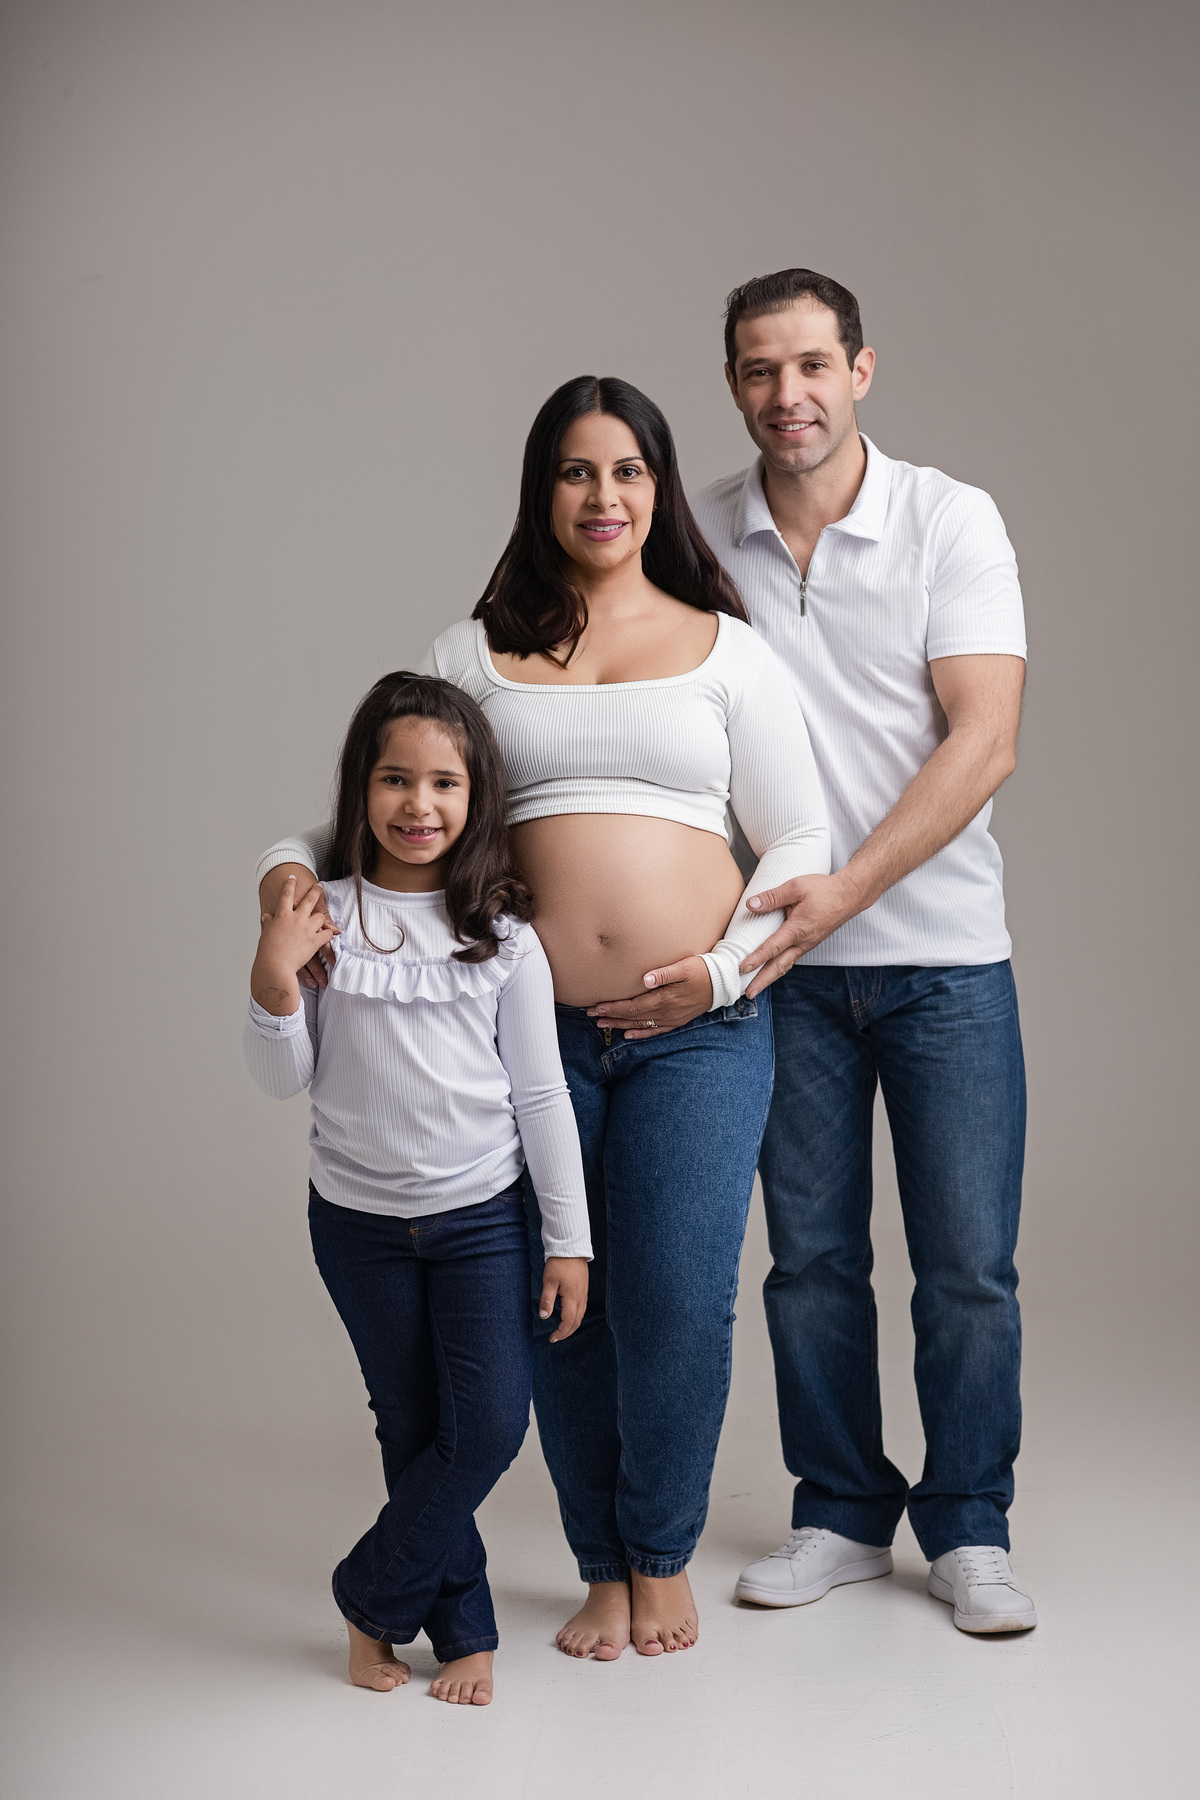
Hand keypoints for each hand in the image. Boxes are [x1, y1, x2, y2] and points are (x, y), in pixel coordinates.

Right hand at [251, 874, 339, 1014]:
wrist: (274, 965)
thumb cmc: (267, 951)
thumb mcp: (265, 933)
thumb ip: (268, 922)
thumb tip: (266, 917)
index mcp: (282, 915)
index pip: (286, 894)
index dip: (290, 884)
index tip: (292, 877)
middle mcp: (296, 918)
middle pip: (309, 899)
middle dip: (315, 891)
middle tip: (319, 886)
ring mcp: (306, 928)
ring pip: (320, 917)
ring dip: (322, 919)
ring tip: (323, 920)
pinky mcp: (314, 941)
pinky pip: (327, 934)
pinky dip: (329, 934)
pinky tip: (330, 934)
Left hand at [540, 1257, 588, 1342]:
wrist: (571, 1248)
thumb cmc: (559, 1263)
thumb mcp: (549, 1281)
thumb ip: (547, 1300)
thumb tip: (544, 1317)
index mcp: (573, 1297)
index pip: (568, 1321)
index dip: (561, 1332)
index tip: (552, 1338)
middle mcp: (581, 1297)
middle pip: (577, 1321)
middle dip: (567, 1332)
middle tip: (556, 1337)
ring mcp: (584, 1293)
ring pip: (581, 1315)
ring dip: (572, 1325)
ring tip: (561, 1330)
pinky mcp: (584, 1288)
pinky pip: (582, 1308)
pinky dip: (576, 1317)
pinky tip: (569, 1316)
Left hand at [587, 954, 713, 1040]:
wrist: (722, 983)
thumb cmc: (701, 970)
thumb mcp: (684, 966)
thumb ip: (664, 973)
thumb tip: (645, 979)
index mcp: (664, 998)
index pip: (633, 1006)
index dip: (613, 1008)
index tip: (597, 1006)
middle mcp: (666, 1012)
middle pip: (632, 1017)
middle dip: (611, 1016)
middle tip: (591, 1015)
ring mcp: (671, 1018)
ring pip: (640, 1025)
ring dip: (620, 1025)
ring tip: (602, 1024)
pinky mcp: (676, 1021)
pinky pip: (655, 1030)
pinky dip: (640, 1033)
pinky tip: (628, 1035)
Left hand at [740, 871, 859, 995]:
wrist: (849, 896)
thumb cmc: (824, 890)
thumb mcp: (796, 887)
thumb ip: (773, 897)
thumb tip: (752, 904)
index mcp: (798, 929)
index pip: (773, 948)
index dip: (756, 959)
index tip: (742, 968)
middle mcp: (803, 942)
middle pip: (779, 966)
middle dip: (762, 981)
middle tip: (747, 994)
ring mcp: (807, 944)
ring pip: (786, 965)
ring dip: (770, 977)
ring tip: (756, 987)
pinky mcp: (809, 942)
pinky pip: (792, 959)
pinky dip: (779, 967)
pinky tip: (772, 969)